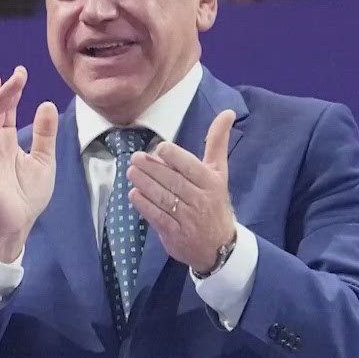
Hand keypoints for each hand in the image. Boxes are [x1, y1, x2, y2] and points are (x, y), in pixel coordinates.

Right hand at [0, 67, 59, 261]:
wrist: (17, 223)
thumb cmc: (28, 195)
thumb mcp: (44, 160)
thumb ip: (44, 133)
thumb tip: (46, 104)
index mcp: (7, 141)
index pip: (7, 110)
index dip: (13, 91)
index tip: (21, 73)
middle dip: (3, 91)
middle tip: (15, 75)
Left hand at [128, 110, 238, 274]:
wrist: (218, 245)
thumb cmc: (214, 200)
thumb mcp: (218, 172)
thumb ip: (217, 142)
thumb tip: (227, 112)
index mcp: (212, 182)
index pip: (191, 167)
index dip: (175, 157)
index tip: (159, 148)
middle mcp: (201, 200)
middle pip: (173, 181)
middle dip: (152, 168)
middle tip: (135, 158)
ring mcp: (187, 218)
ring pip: (163, 197)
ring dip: (144, 183)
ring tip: (131, 171)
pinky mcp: (174, 233)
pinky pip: (156, 216)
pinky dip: (144, 205)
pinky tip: (134, 194)